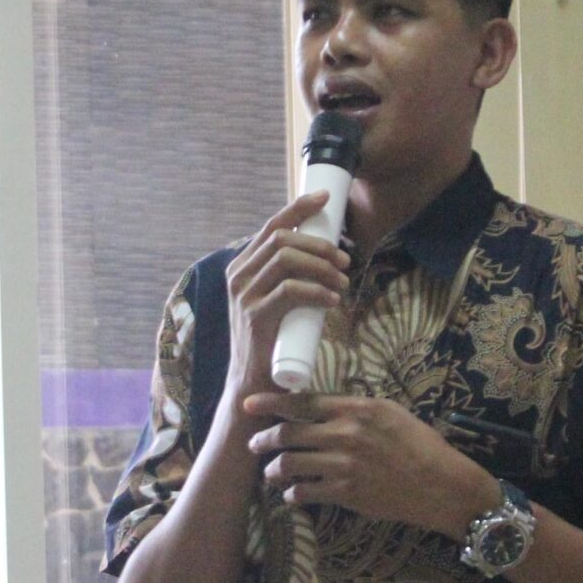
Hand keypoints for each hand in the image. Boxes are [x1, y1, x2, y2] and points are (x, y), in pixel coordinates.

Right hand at [222, 191, 353, 405]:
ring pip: (287, 260)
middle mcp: (238, 276)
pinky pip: (290, 291)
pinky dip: (317, 292)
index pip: (272, 226)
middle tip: (345, 262)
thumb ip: (289, 278)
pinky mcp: (255, 316)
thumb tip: (326, 255)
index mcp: (242, 267)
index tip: (326, 199)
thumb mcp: (277, 301)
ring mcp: (244, 296)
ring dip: (322, 267)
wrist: (254, 383)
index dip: (299, 208)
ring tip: (342, 283)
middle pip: (283, 239)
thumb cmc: (273, 340)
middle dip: (320, 245)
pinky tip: (333, 301)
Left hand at [240, 392, 502, 539]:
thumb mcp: (391, 414)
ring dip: (273, 470)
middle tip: (254, 443)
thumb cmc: (421, 446)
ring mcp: (343, 465)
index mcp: (357, 409)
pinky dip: (292, 494)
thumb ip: (356, 409)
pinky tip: (292, 495)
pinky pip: (304, 493)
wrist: (441, 485)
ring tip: (271, 473)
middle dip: (263, 439)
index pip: (303, 403)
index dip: (271, 403)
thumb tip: (325, 408)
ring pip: (289, 464)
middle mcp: (346, 434)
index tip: (250, 404)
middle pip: (288, 434)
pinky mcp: (345, 493)